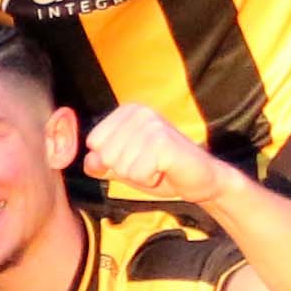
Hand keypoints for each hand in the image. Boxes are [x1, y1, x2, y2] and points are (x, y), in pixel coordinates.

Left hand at [77, 100, 220, 207]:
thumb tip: (89, 161)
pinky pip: (137, 174)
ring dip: (139, 175)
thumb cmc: (161, 170)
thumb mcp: (124, 166)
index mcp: (127, 111)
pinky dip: (150, 179)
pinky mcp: (163, 142)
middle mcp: (139, 112)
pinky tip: (165, 170)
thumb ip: (102, 163)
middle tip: (150, 164)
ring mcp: (152, 125)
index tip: (136, 158)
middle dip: (125, 170)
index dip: (112, 160)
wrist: (201, 179)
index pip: (93, 142)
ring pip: (120, 166)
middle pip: (105, 155)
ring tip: (158, 167)